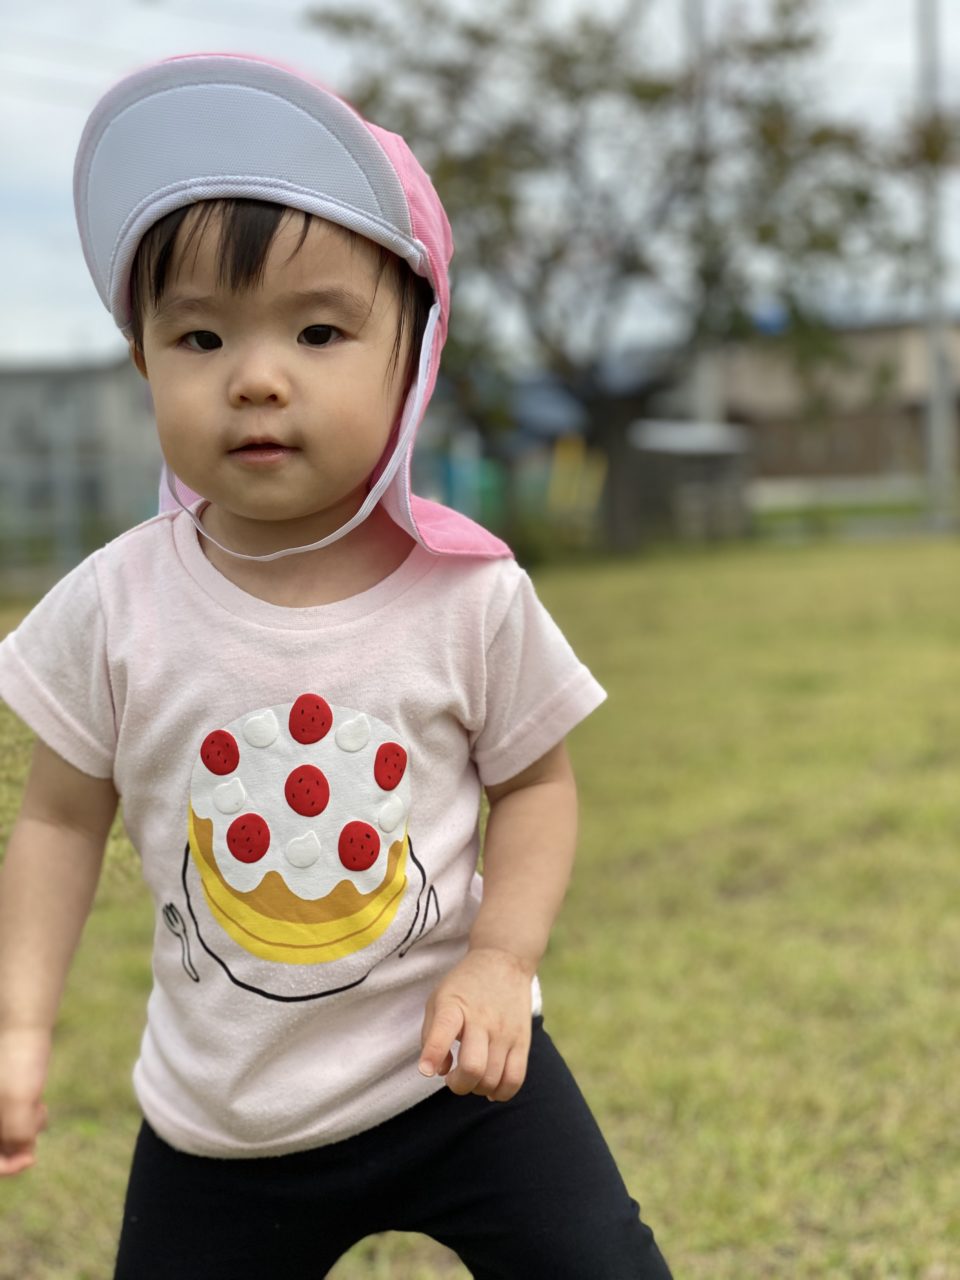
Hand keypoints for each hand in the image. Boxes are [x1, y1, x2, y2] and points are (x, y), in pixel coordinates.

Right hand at [0, 1027, 50, 1175]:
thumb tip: (24, 1156)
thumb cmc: (17, 1062)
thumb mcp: (20, 1103)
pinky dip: (28, 1119)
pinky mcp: (3, 1097)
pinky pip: (14, 1120)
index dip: (5, 1167)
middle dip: (18, 1146)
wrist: (22, 1024)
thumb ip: (18, 1136)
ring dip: (26, 1131)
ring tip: (38, 1111)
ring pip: (8, 1135)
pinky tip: (39, 1106)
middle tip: (36, 1132)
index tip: (29, 1159)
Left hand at [419, 947, 533, 1101]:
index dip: (434, 1054)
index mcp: (454, 1005)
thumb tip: (439, 1071)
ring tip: (472, 1077)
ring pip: (493, 1079)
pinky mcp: (523, 1040)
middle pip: (473, 1068)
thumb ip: (430, 1036)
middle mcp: (482, 1019)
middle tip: (453, 1077)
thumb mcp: (438, 999)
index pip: (444, 1030)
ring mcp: (505, 1031)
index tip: (427, 1070)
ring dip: (477, 1088)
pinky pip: (515, 1080)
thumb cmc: (464, 987)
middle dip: (458, 1084)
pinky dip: (500, 1092)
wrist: (504, 961)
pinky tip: (490, 1085)